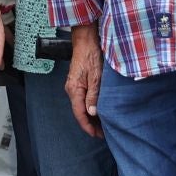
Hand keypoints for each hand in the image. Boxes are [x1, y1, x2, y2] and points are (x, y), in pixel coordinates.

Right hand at [64, 23, 102, 138]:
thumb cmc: (91, 56)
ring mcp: (74, 85)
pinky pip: (83, 99)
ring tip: (103, 123)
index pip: (79, 113)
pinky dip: (90, 106)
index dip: (88, 126)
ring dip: (91, 115)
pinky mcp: (78, 82)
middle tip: (104, 133)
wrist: (85, 41)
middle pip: (80, 112)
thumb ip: (94, 95)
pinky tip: (99, 109)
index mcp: (74, 89)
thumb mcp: (96, 77)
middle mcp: (71, 89)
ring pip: (81, 106)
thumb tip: (93, 112)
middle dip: (91, 123)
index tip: (97, 135)